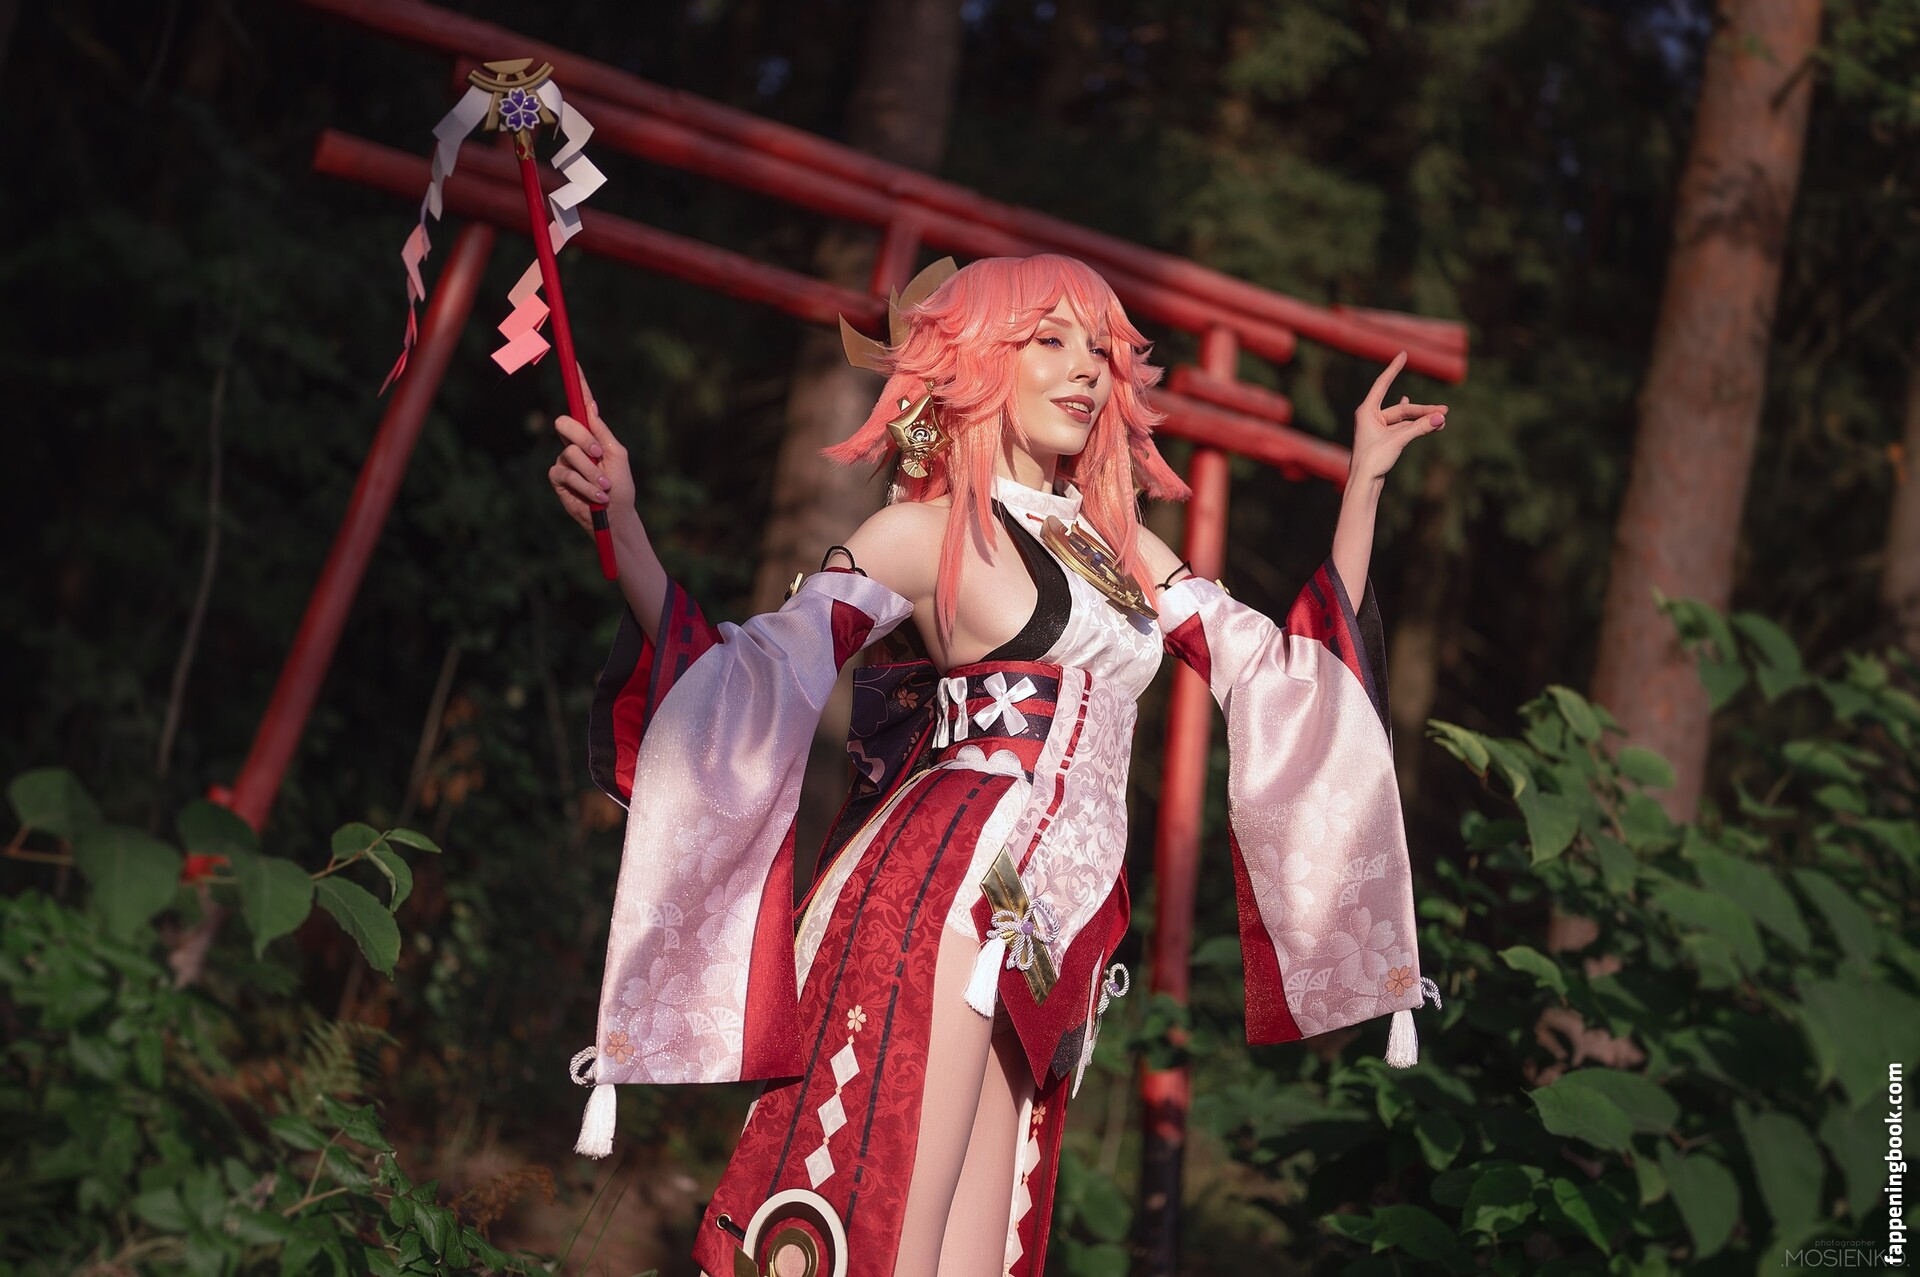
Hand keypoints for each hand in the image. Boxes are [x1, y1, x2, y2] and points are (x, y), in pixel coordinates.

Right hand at [548, 364, 635, 533]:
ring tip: (604, 486)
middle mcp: (576, 443)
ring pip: (569, 453)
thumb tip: (590, 406)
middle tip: (597, 454)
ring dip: (590, 472)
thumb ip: (602, 432)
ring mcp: (565, 459)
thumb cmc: (621, 487)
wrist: (615, 517)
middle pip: (565, 423)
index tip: (575, 363)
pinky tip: (596, 495)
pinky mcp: (557, 478)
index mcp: (593, 434)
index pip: (581, 405)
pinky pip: (564, 473)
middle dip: (582, 438)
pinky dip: (583, 485)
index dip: (578, 384)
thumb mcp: (617, 455)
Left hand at [1351, 351, 1446, 484]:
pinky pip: (1402, 426)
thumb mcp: (1399, 440)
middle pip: (1402, 409)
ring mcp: (1377, 428)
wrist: (1364, 482)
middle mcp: (1370, 416)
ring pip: (1405, 419)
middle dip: (1423, 411)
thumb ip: (1420, 428)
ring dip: (1422, 420)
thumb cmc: (1374, 460)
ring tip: (1442, 421)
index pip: (1383, 384)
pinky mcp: (1384, 439)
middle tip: (1444, 412)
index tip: (1403, 354)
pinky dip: (1414, 423)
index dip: (1394, 369)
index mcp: (1366, 411)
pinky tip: (1420, 414)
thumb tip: (1440, 418)